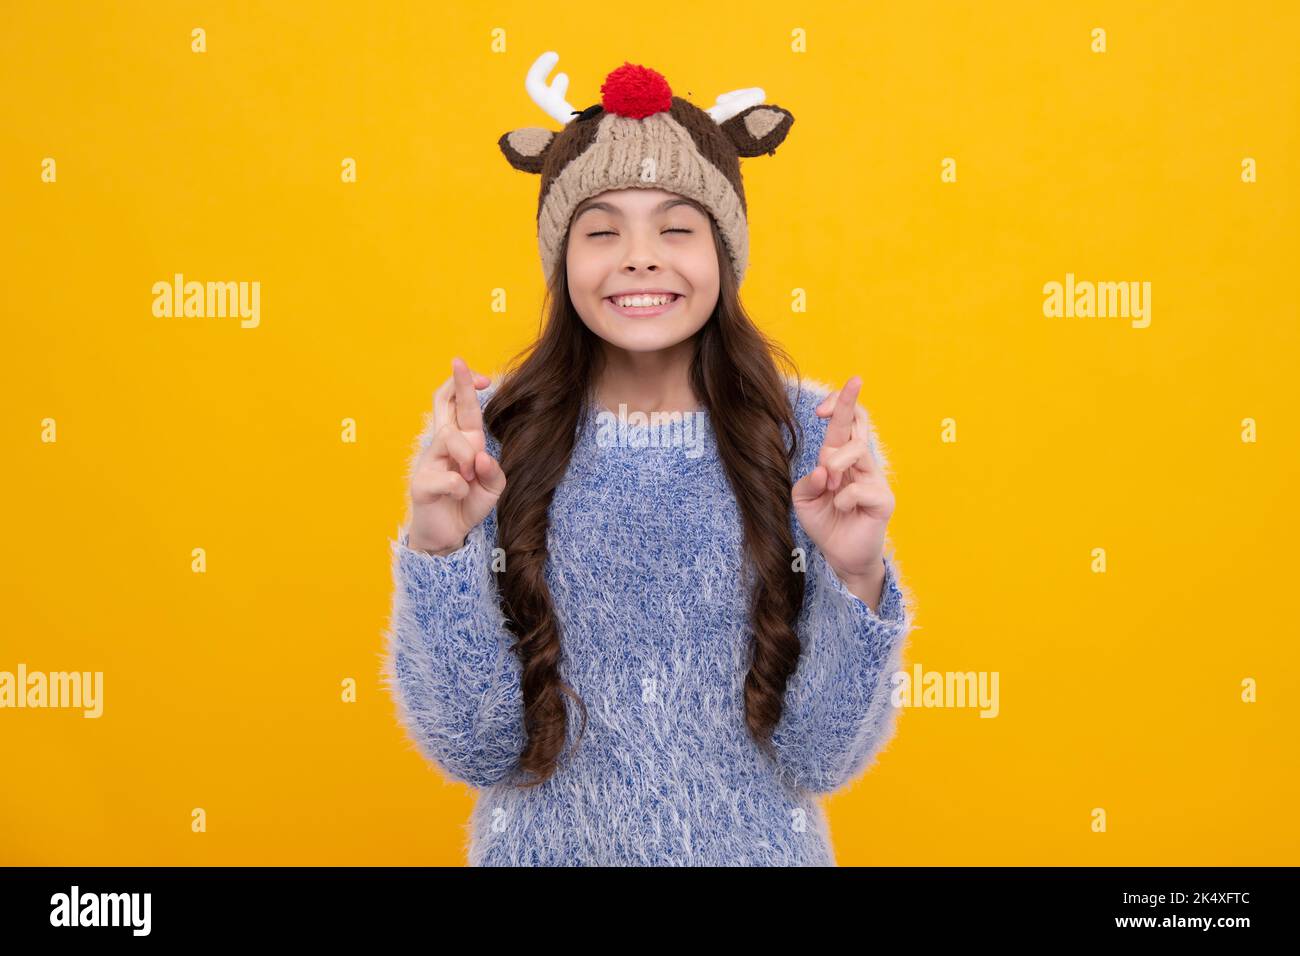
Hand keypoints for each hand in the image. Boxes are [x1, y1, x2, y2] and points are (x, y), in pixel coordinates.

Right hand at [406, 357, 506, 554]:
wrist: (448, 535)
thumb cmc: (468, 504)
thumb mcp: (492, 488)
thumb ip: (494, 472)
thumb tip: (481, 457)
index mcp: (462, 441)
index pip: (462, 407)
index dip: (468, 388)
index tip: (484, 378)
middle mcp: (443, 445)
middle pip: (443, 403)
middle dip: (455, 383)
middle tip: (459, 363)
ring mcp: (429, 461)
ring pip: (450, 439)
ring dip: (467, 457)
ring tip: (470, 478)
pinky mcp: (421, 484)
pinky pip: (448, 478)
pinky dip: (460, 488)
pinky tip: (457, 496)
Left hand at [792, 375, 894, 590]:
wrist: (840, 555)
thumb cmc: (825, 522)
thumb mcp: (804, 500)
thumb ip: (808, 481)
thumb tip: (822, 469)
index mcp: (841, 458)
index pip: (846, 422)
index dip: (840, 403)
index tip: (820, 407)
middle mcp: (860, 463)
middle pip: (860, 422)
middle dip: (845, 405)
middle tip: (821, 411)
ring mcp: (874, 479)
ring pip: (858, 450)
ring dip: (835, 464)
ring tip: (829, 486)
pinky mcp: (883, 499)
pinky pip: (859, 489)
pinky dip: (842, 499)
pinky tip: (842, 510)